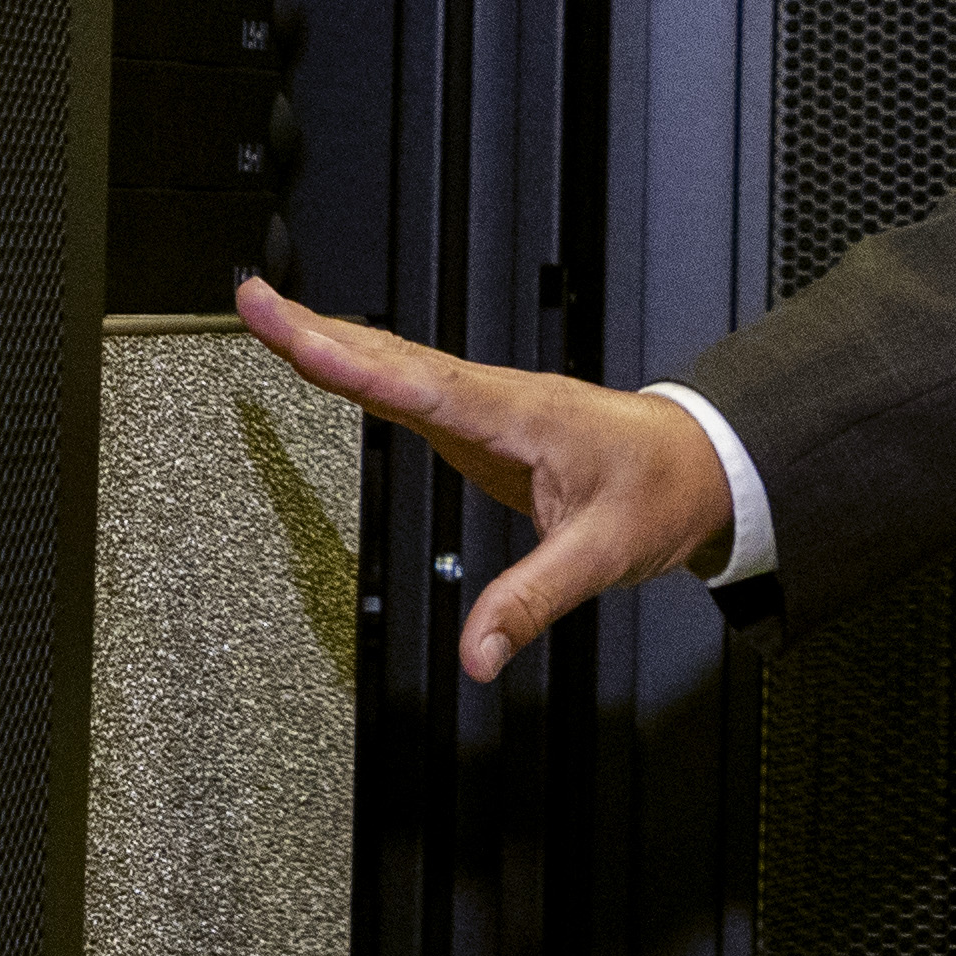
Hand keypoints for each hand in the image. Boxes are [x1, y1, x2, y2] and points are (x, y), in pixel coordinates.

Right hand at [233, 277, 734, 678]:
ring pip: (396, 363)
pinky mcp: (482, 424)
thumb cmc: (662, 492)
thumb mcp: (604, 554)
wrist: (703, 466)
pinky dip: (362, 368)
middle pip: (392, 357)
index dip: (353, 361)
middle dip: (317, 328)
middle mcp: (494, 398)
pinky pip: (409, 387)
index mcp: (518, 415)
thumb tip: (477, 654)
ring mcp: (485, 406)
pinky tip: (332, 363)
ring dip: (332, 338)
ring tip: (268, 316)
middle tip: (251, 301)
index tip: (295, 336)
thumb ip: (534, 602)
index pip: (420, 385)